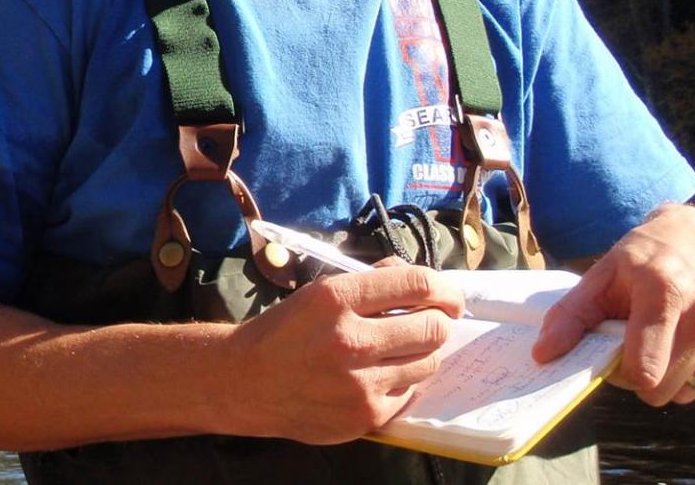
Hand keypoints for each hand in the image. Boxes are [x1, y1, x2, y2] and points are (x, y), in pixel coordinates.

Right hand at [226, 263, 464, 442]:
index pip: (416, 285)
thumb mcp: (318, 292)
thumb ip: (369, 281)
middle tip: (432, 321)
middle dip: (439, 321)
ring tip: (404, 347)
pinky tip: (381, 373)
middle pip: (433, 328)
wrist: (247, 381)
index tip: (448, 296)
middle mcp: (350, 339)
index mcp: (336, 298)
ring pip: (428, 362)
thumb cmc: (285, 330)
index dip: (443, 288)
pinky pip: (409, 393)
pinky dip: (402, 380)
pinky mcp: (366, 415)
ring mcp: (360, 382)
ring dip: (423, 351)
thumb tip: (416, 278)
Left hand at [533, 204, 694, 404]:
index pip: (645, 370)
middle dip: (645, 376)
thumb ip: (570, 316)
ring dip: (674, 376)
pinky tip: (693, 340)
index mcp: (665, 289)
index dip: (622, 374)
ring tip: (668, 336)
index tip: (617, 353)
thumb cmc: (642, 259)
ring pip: (694, 392)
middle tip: (640, 343)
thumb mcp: (601, 276)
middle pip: (667, 387)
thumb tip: (543, 356)